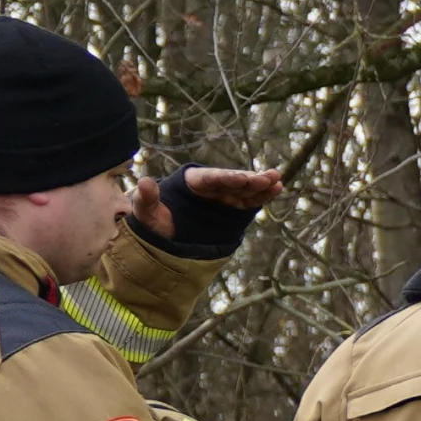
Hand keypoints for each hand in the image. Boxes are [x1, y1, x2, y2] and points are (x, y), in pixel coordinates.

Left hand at [128, 166, 286, 238]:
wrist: (167, 243)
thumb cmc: (155, 226)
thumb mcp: (146, 214)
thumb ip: (146, 199)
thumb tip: (143, 181)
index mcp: (191, 182)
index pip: (210, 178)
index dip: (227, 178)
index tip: (242, 179)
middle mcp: (210, 186)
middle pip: (231, 181)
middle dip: (250, 179)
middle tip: (269, 176)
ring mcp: (224, 198)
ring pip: (244, 189)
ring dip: (261, 185)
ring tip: (277, 180)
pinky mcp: (234, 210)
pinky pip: (250, 201)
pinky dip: (263, 196)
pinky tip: (277, 189)